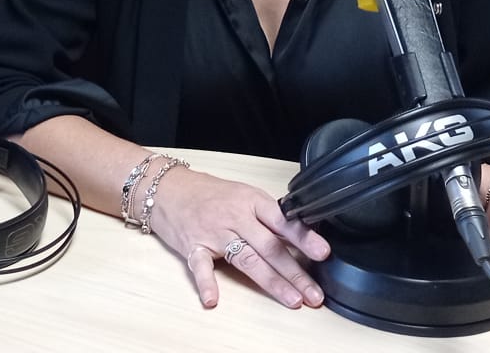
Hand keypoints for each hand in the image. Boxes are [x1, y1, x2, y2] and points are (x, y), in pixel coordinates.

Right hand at [145, 166, 330, 309]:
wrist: (167, 188)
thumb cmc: (208, 193)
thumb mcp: (243, 195)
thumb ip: (268, 216)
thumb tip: (302, 236)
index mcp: (251, 201)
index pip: (283, 221)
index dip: (304, 238)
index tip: (323, 253)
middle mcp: (235, 216)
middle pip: (270, 247)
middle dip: (295, 272)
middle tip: (314, 294)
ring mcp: (214, 232)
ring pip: (246, 259)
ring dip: (271, 282)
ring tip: (292, 299)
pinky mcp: (193, 246)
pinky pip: (200, 267)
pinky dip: (206, 283)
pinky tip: (212, 300)